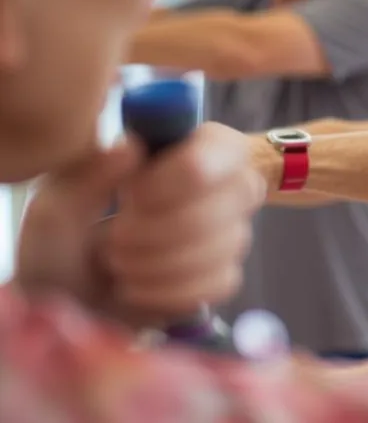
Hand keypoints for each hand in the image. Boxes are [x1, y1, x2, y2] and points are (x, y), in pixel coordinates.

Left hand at [17, 123, 264, 326]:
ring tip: (118, 263)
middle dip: (161, 228)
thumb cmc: (62, 241)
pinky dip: (168, 291)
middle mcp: (223, 183)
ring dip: (158, 262)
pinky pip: (218, 282)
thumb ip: (91, 172)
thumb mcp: (57, 204)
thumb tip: (133, 147)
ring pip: (225, 243)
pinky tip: (138, 287)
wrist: (64, 302)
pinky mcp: (224, 276)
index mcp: (188, 146)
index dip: (180, 175)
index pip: (221, 148)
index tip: (131, 196)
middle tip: (115, 237)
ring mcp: (230, 231)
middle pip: (228, 200)